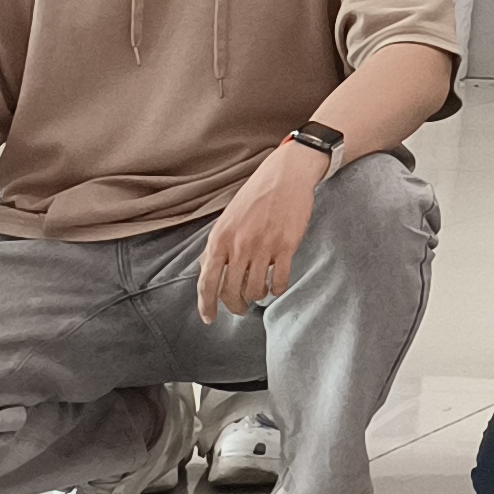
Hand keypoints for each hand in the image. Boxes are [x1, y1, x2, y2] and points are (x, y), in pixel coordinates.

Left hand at [194, 137, 323, 320]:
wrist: (285, 175)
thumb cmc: (255, 196)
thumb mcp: (227, 220)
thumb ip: (218, 246)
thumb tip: (208, 273)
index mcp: (219, 239)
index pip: (207, 282)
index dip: (206, 305)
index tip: (209, 319)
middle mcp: (239, 245)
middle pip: (231, 291)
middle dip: (235, 306)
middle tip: (240, 307)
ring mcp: (263, 246)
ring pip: (255, 289)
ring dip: (257, 296)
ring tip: (261, 293)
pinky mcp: (286, 245)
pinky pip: (280, 280)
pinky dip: (278, 289)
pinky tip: (277, 286)